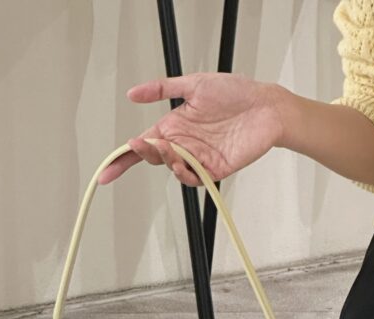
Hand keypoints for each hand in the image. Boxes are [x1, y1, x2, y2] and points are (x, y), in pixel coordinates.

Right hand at [97, 72, 283, 186]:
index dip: (124, 158)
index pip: (144, 145)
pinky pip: (194, 178)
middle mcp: (184, 144)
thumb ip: (163, 89)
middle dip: (144, 154)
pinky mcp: (215, 169)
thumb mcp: (194, 84)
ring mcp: (199, 158)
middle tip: (140, 144)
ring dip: (165, 159)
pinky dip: (185, 173)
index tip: (107, 172)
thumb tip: (132, 94)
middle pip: (154, 157)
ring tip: (166, 147)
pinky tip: (183, 162)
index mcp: (175, 126)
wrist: (266, 107)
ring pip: (172, 167)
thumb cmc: (236, 93)